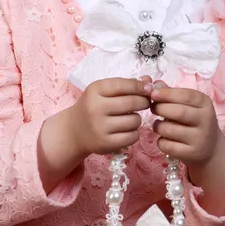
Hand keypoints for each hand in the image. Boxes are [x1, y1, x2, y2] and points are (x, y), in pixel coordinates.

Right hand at [38, 77, 151, 194]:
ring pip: (135, 120)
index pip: (123, 85)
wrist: (74, 131)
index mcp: (95, 90)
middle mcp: (95, 108)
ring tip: (130, 118)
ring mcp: (100, 127)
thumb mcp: (104, 91)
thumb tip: (149, 82)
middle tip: (144, 103)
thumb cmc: (94, 106)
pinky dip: (134, 132)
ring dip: (137, 118)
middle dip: (144, 102)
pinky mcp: (105, 144)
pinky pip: (133, 136)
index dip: (140, 86)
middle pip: (132, 102)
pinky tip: (127, 130)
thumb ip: (126, 84)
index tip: (149, 88)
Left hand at [151, 82, 224, 215]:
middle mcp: (206, 120)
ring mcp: (200, 138)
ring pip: (170, 130)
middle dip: (160, 108)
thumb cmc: (194, 121)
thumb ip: (172, 93)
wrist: (209, 149)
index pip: (186, 95)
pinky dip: (161, 141)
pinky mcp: (192, 154)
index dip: (167, 93)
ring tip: (158, 124)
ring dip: (158, 126)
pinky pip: (168, 146)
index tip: (153, 93)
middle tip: (153, 108)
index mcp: (205, 103)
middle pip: (178, 112)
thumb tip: (155, 83)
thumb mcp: (189, 105)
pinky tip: (164, 138)